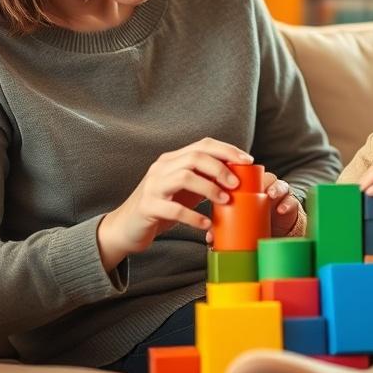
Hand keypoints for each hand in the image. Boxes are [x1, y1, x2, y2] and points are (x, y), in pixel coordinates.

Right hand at [97, 138, 252, 268]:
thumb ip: (204, 181)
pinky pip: (173, 209)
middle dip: (220, 168)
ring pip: (185, 177)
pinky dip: (194, 216)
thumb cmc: (161, 208)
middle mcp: (161, 168)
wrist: (125, 228)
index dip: (227, 150)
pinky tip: (206, 224)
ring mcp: (153, 186)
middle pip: (195, 157)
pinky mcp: (147, 207)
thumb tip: (238, 178)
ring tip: (225, 201)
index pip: (202, 145)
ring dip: (210, 188)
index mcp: (172, 160)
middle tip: (237, 184)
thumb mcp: (184, 191)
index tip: (247, 161)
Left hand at [202, 170, 299, 243]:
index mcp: (250, 187)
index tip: (230, 181)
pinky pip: (291, 200)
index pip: (245, 175)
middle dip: (257, 180)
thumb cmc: (255, 220)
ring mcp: (279, 193)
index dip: (238, 174)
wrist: (278, 228)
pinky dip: (287, 204)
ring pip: (278, 185)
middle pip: (262, 177)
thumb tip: (210, 238)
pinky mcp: (291, 202)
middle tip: (250, 186)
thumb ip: (226, 226)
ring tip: (271, 195)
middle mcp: (265, 186)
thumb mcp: (240, 221)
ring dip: (275, 188)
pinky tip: (282, 210)